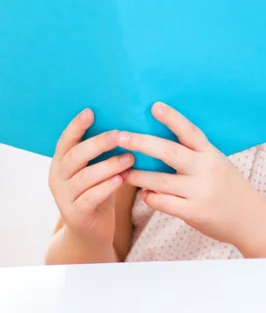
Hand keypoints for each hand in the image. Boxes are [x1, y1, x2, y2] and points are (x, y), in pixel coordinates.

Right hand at [48, 109, 134, 245]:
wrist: (91, 232)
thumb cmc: (100, 190)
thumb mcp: (98, 168)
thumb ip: (103, 150)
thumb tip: (127, 124)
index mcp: (61, 161)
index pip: (66, 140)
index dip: (77, 126)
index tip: (91, 111)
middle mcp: (58, 177)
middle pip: (76, 155)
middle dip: (99, 143)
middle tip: (121, 135)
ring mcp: (63, 197)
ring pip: (85, 177)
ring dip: (109, 165)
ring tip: (130, 158)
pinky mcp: (75, 215)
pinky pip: (89, 199)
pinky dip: (106, 188)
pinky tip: (121, 180)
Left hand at [120, 103, 265, 245]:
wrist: (249, 218)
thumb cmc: (228, 186)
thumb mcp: (217, 163)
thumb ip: (195, 155)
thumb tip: (161, 143)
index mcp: (211, 153)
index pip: (189, 131)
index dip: (172, 118)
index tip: (154, 106)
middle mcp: (205, 169)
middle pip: (169, 152)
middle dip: (142, 143)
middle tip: (120, 136)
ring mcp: (199, 191)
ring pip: (160, 181)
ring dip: (138, 176)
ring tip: (123, 171)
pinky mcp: (193, 212)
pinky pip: (163, 203)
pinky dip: (150, 197)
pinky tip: (145, 194)